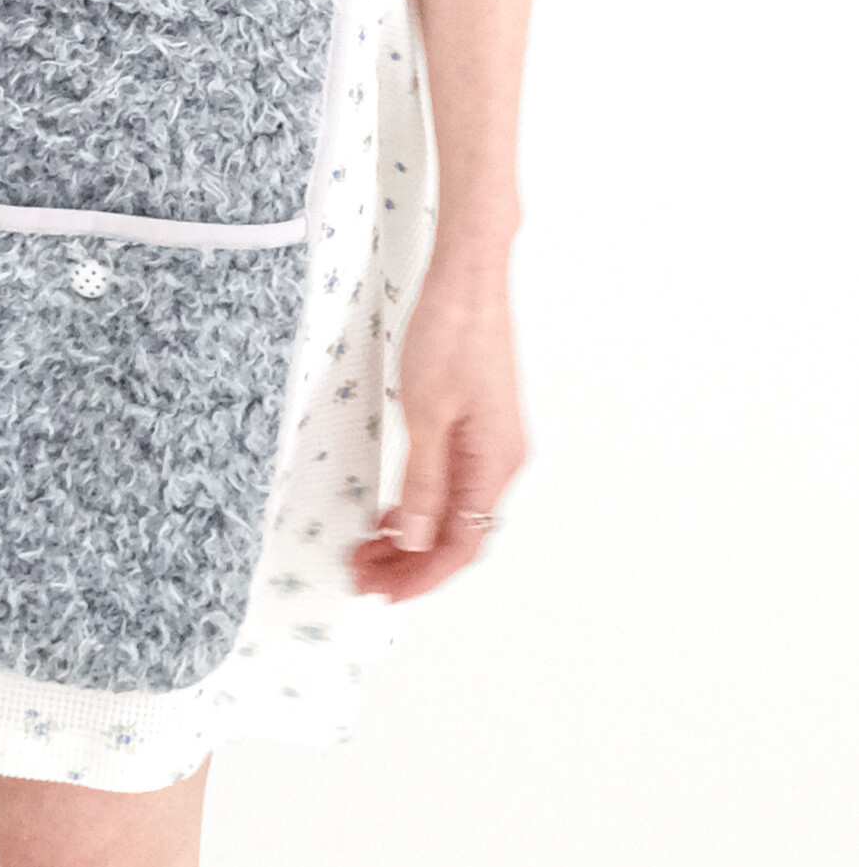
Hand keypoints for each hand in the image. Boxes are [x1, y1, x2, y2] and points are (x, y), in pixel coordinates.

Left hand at [351, 244, 526, 605]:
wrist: (468, 275)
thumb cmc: (452, 330)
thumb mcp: (425, 412)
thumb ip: (422, 481)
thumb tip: (417, 540)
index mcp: (495, 462)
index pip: (462, 545)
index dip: (422, 576)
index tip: (385, 591)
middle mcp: (500, 458)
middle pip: (460, 534)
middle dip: (412, 562)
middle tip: (366, 574)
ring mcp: (491, 441)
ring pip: (454, 509)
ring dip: (415, 535)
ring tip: (372, 549)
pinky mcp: (477, 423)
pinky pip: (453, 481)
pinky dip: (422, 503)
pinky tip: (394, 509)